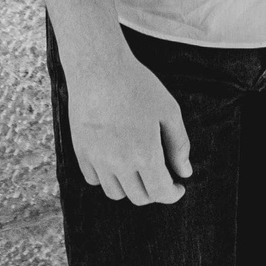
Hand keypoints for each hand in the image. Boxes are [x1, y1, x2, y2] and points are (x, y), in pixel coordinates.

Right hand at [62, 43, 192, 203]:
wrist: (99, 68)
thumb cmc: (137, 86)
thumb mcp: (169, 111)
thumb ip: (179, 145)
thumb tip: (185, 172)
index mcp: (145, 154)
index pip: (160, 192)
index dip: (173, 194)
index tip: (178, 187)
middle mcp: (119, 163)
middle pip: (138, 197)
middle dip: (154, 192)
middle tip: (161, 176)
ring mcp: (96, 159)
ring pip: (114, 193)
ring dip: (130, 188)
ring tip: (139, 171)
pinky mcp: (80, 152)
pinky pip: (94, 179)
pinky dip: (107, 178)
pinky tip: (116, 162)